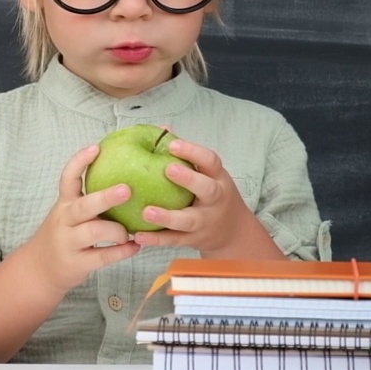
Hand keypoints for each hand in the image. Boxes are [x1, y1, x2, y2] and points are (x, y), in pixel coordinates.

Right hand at [19, 145, 140, 294]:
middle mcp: (65, 220)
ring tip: (131, 233)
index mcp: (64, 204)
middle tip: (126, 190)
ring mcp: (69, 242)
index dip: (80, 161)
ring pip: (95, 232)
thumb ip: (89, 199)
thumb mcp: (68, 214)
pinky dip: (122, 252)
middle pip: (84, 206)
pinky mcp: (77, 263)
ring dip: (118, 231)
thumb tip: (126, 176)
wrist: (38, 270)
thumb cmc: (64, 235)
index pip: (67, 178)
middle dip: (106, 197)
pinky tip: (135, 247)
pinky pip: (103, 256)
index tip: (97, 148)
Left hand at [131, 137, 276, 257]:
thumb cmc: (212, 194)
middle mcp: (215, 200)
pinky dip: (156, 240)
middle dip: (189, 179)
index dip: (193, 151)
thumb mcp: (208, 174)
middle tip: (167, 169)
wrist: (232, 232)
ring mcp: (205, 222)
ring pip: (188, 220)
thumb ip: (187, 155)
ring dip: (167, 217)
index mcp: (218, 178)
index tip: (172, 144)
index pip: (211, 161)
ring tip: (146, 212)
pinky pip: (174, 240)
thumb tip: (162, 128)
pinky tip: (138, 236)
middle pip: (207, 189)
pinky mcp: (194, 240)